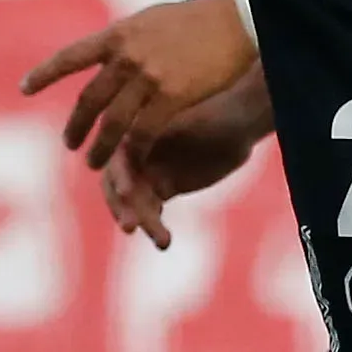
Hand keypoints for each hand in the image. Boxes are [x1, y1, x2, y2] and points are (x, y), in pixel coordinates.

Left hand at [19, 0, 257, 169]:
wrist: (235, 21)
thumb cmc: (198, 19)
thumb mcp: (151, 20)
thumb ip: (126, 40)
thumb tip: (108, 53)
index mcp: (118, 34)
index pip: (70, 57)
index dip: (45, 74)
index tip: (24, 89)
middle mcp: (126, 56)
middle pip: (89, 101)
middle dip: (75, 127)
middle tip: (69, 145)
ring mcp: (147, 77)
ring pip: (112, 123)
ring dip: (100, 148)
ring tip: (94, 164)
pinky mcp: (171, 97)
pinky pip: (143, 132)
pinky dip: (134, 151)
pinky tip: (133, 161)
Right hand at [100, 79, 268, 248]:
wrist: (236, 120)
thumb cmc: (214, 110)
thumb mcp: (189, 117)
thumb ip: (164, 130)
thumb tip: (140, 139)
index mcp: (133, 127)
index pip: (115, 155)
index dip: (118, 174)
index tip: (127, 192)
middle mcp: (134, 150)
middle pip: (116, 183)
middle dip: (121, 206)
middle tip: (130, 226)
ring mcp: (147, 169)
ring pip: (133, 202)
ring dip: (142, 222)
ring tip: (162, 240)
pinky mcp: (163, 187)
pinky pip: (150, 211)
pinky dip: (154, 227)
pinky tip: (164, 241)